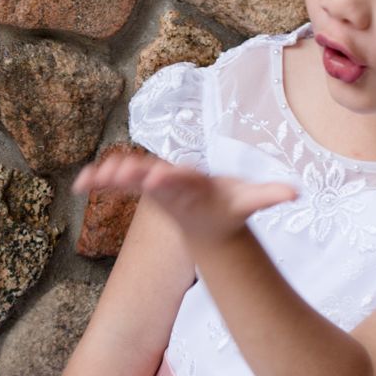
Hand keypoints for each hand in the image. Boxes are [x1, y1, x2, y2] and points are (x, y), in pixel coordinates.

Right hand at [74, 149, 296, 247]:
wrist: (213, 205)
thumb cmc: (230, 202)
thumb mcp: (249, 201)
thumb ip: (268, 195)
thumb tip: (296, 192)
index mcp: (195, 177)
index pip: (182, 174)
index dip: (171, 175)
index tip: (159, 176)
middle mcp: (171, 174)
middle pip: (151, 170)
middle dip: (136, 171)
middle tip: (120, 173)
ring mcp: (153, 179)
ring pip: (129, 172)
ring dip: (111, 173)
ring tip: (93, 178)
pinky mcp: (140, 187)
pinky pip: (117, 183)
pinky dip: (99, 181)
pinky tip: (79, 185)